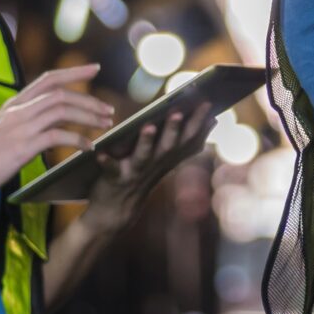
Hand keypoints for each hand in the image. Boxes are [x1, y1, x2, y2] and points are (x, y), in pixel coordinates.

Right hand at [0, 64, 109, 204]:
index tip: (95, 68)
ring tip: (105, 126)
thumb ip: (23, 120)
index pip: (47, 78)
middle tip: (109, 110)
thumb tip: (45, 122)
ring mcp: (19, 127)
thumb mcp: (2, 129)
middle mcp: (17, 110)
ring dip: (88, 117)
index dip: (73, 72)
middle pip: (60, 93)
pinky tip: (88, 148)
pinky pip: (57, 137)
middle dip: (89, 100)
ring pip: (62, 110)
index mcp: (13, 104)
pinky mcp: (21, 146)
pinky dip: (77, 140)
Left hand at [83, 101, 214, 221]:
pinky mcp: (115, 180)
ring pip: (144, 156)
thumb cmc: (142, 176)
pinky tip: (100, 153)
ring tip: (149, 126)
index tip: (207, 103)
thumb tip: (213, 120)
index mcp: (168, 158)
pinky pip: (111, 170)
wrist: (117, 211)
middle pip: (169, 146)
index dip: (198, 122)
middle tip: (179, 111)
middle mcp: (155, 165)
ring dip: (147, 142)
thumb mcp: (168, 159)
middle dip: (175, 129)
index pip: (188, 138)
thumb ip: (188, 141)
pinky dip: (106, 162)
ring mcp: (136, 173)